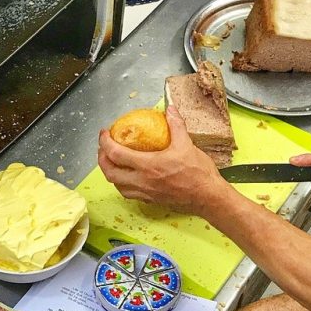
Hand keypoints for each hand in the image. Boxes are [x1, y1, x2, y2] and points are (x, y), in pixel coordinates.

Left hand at [97, 107, 227, 215]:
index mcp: (147, 165)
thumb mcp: (187, 144)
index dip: (105, 142)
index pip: (116, 153)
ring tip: (112, 160)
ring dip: (110, 172)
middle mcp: (142, 181)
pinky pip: (128, 193)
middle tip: (104, 147)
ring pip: (116, 185)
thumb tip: (170, 109)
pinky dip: (121, 183)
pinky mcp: (150, 200)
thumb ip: (176, 125)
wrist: (208, 197)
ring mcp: (145, 193)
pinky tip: (127, 175)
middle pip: (109, 172)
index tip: (104, 133)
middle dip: (101, 158)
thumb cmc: (198, 172)